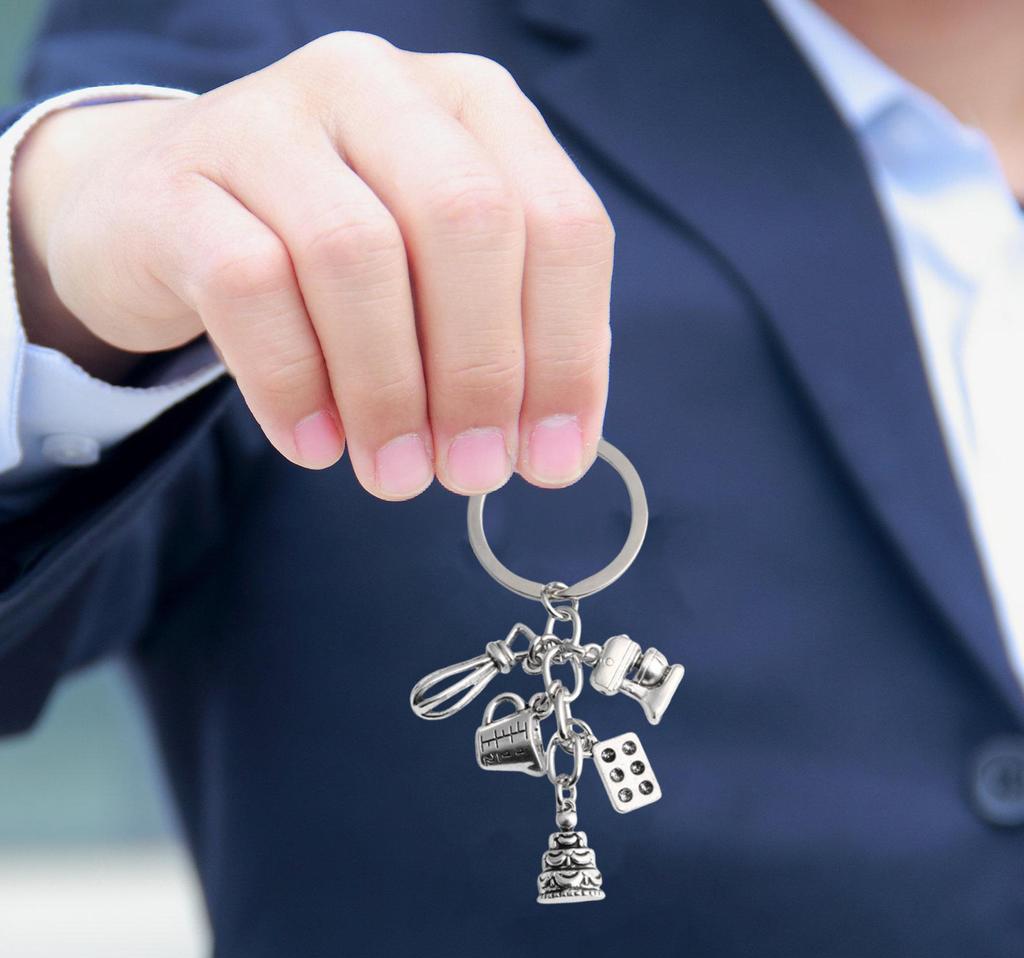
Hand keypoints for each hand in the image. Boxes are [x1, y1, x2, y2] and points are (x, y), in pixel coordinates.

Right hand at [10, 33, 613, 497]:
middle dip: (480, 372)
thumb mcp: (440, 277)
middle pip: (466, 222)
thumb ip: (511, 337)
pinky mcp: (182, 180)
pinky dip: (293, 384)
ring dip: (387, 393)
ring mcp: (274, 120)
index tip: (550, 464)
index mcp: (476, 107)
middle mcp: (383, 89)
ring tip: (394, 473)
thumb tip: (557, 447)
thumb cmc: (334, 260)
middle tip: (470, 472)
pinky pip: (250, 286)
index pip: (561, 225)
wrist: (169, 212)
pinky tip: (315, 445)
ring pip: (354, 254)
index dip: (567, 355)